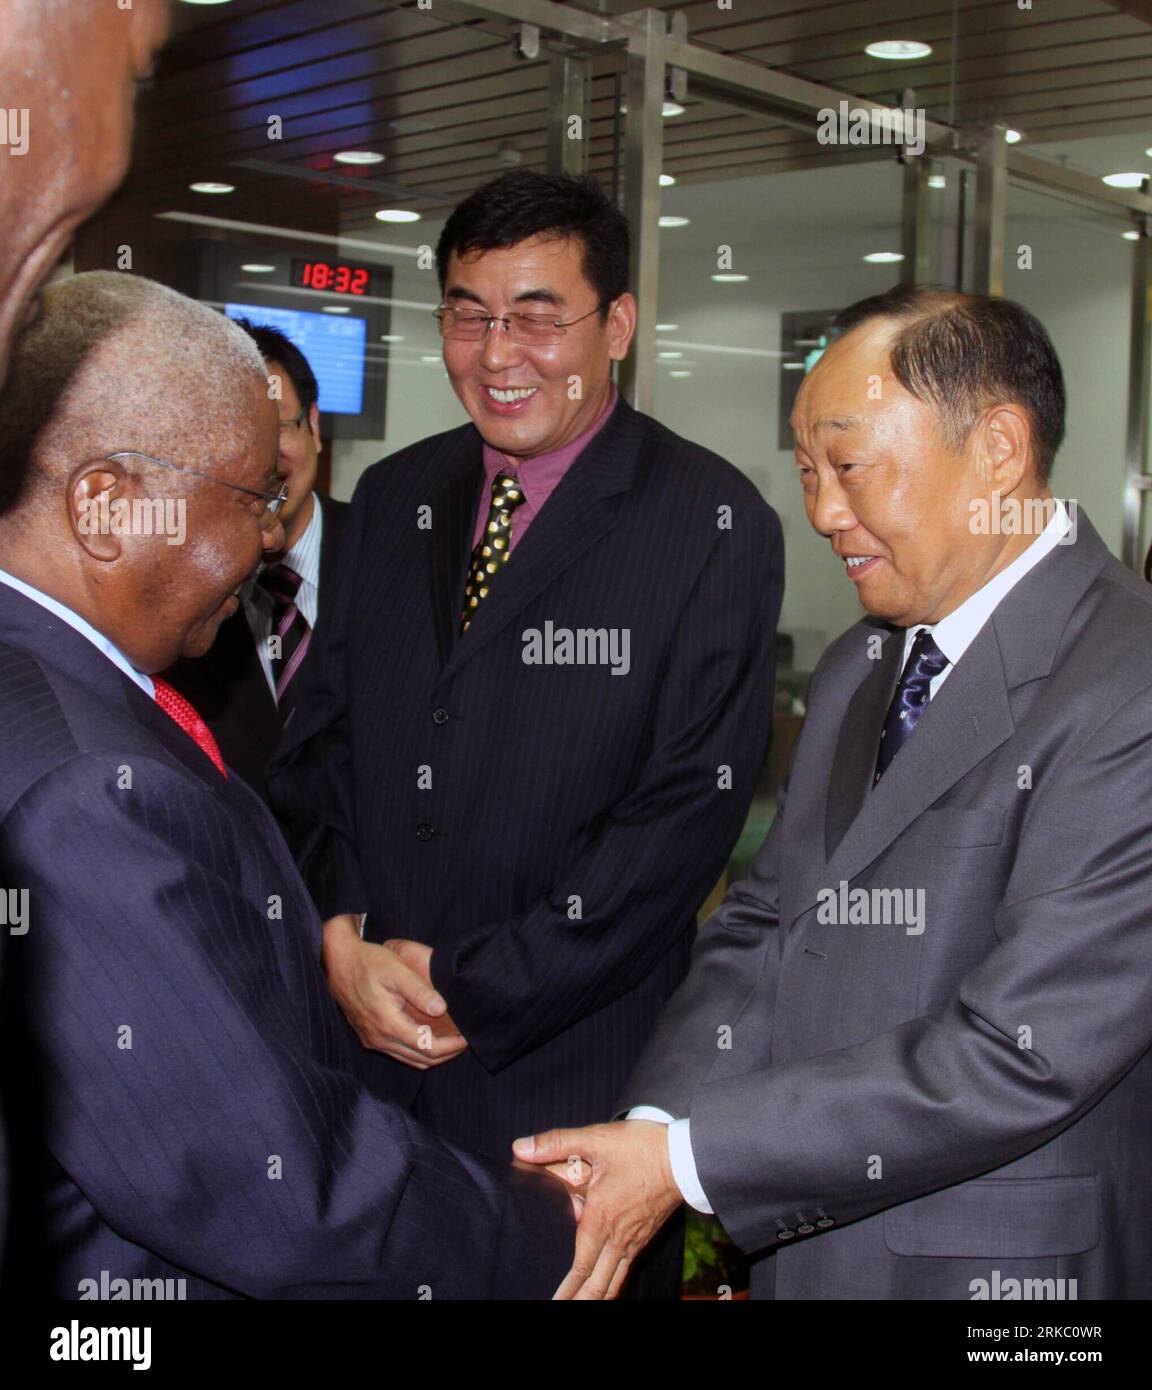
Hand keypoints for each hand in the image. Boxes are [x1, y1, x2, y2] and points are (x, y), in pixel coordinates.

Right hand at [321, 915, 467, 1068]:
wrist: (338, 963)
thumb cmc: (368, 962)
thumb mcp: (396, 969)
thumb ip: (419, 990)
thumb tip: (441, 1008)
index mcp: (388, 1023)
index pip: (427, 1047)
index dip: (451, 1046)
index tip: (466, 1038)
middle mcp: (379, 1038)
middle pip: (421, 1059)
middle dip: (446, 1053)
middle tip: (464, 1041)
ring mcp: (372, 1040)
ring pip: (410, 1059)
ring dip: (433, 1054)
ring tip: (451, 1041)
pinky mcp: (369, 1037)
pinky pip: (398, 1053)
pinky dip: (417, 1051)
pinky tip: (429, 1037)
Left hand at [513, 1121, 681, 1298]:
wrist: (687, 1156)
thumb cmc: (643, 1148)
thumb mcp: (596, 1139)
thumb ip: (556, 1143)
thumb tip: (521, 1148)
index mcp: (601, 1217)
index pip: (579, 1266)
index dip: (565, 1289)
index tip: (552, 1303)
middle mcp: (618, 1236)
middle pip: (596, 1283)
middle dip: (578, 1301)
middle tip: (558, 1310)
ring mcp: (634, 1239)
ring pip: (613, 1280)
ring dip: (596, 1298)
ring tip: (582, 1307)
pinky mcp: (645, 1235)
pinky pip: (626, 1268)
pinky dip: (613, 1284)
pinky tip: (608, 1287)